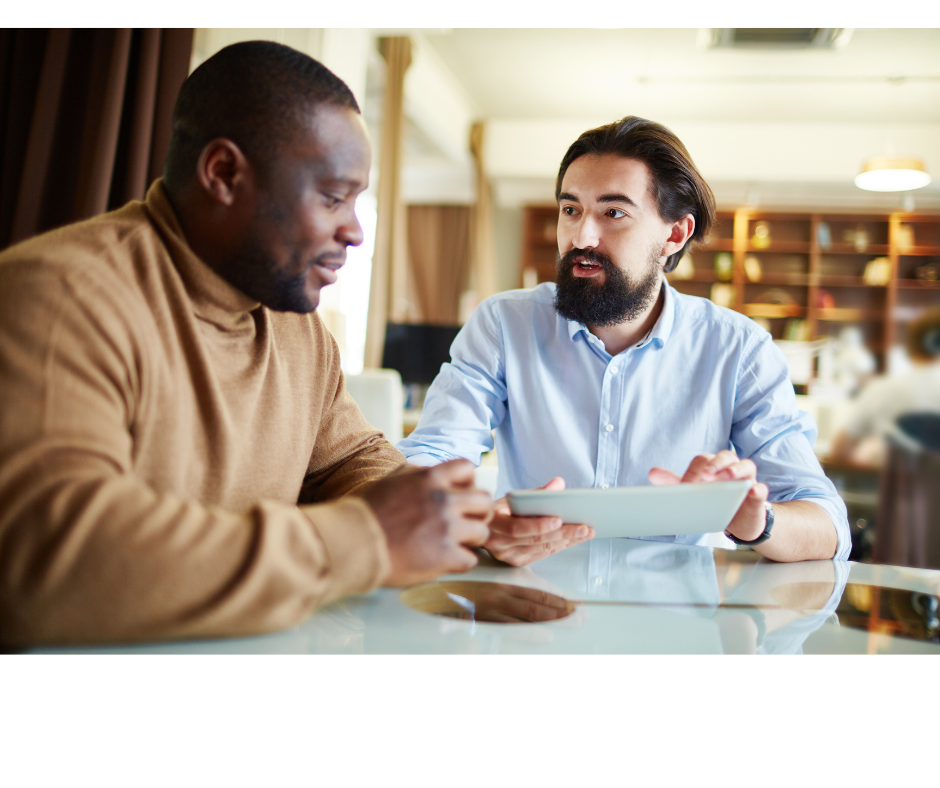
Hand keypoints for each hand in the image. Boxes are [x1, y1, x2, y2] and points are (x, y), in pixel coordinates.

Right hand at [361, 459, 492, 585]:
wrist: (353, 542)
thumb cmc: (365, 512)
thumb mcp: (391, 480)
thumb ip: (416, 475)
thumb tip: (429, 473)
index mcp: (429, 478)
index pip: (468, 469)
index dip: (468, 483)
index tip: (460, 496)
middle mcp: (443, 499)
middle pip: (484, 501)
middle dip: (477, 512)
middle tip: (465, 523)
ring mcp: (447, 528)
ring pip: (482, 532)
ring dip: (470, 540)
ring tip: (453, 545)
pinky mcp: (445, 556)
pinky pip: (471, 560)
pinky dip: (460, 562)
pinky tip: (445, 561)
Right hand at [484, 477, 593, 566]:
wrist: (484, 526)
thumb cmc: (499, 510)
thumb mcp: (512, 498)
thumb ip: (536, 493)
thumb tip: (559, 484)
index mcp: (493, 521)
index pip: (516, 527)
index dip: (538, 525)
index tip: (559, 519)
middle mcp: (497, 542)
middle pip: (534, 540)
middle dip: (562, 533)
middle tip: (584, 527)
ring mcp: (506, 555)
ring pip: (541, 549)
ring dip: (566, 541)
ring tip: (585, 532)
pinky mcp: (516, 561)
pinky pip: (541, 554)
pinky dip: (559, 546)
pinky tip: (573, 539)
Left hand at [648, 450, 767, 541]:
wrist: (737, 521)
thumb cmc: (715, 501)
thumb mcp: (694, 492)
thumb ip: (675, 483)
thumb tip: (652, 473)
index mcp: (714, 465)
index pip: (703, 461)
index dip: (693, 472)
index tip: (685, 486)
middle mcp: (732, 468)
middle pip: (725, 456)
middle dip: (715, 464)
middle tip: (706, 475)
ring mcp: (747, 480)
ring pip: (746, 466)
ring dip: (736, 469)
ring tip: (729, 476)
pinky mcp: (758, 496)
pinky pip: (761, 489)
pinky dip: (758, 489)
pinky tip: (753, 491)